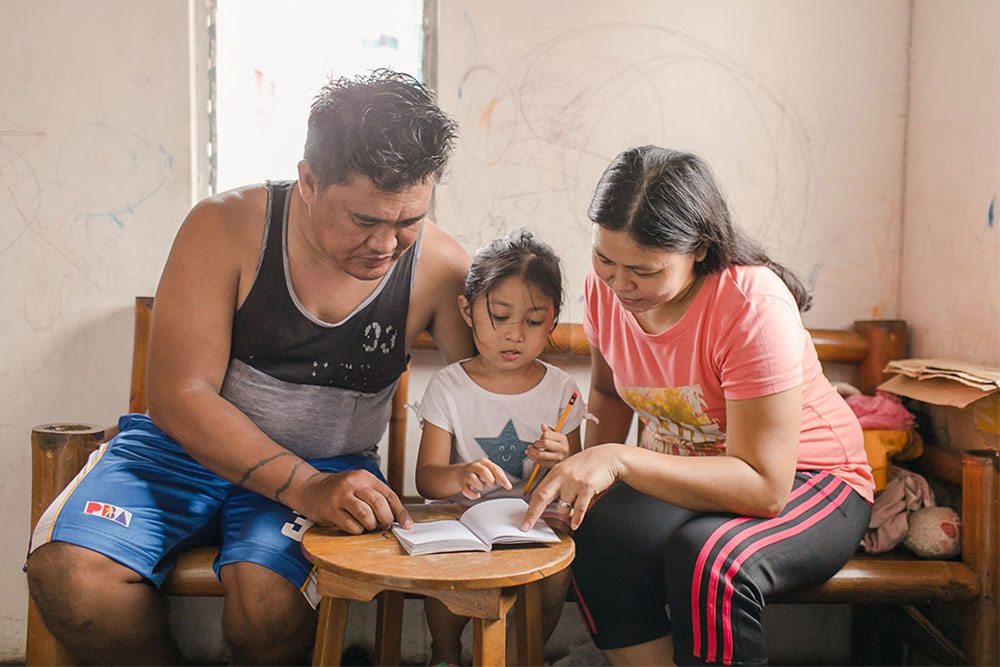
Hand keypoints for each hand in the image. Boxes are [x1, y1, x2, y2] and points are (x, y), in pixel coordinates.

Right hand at [297, 469, 411, 534]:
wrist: (310, 489)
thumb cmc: (340, 492)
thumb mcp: (359, 487)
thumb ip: (377, 498)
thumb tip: (398, 518)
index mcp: (364, 477)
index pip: (389, 495)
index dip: (400, 512)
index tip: (407, 525)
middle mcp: (353, 484)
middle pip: (379, 503)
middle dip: (386, 519)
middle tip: (384, 526)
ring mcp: (341, 496)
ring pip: (366, 515)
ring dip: (371, 525)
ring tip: (368, 526)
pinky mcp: (330, 510)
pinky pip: (351, 525)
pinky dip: (357, 530)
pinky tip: (354, 527)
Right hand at [457, 458, 511, 499]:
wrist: (459, 473)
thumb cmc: (478, 472)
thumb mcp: (488, 469)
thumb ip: (497, 474)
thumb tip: (507, 483)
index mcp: (483, 462)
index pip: (495, 469)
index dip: (503, 479)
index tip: (509, 487)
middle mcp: (474, 466)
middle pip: (484, 471)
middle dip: (491, 480)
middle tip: (493, 484)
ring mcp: (467, 475)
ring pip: (474, 480)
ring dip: (481, 486)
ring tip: (481, 486)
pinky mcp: (461, 484)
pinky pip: (467, 491)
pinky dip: (473, 495)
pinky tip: (477, 494)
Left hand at [521, 444, 624, 530]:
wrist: (607, 457)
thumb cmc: (587, 465)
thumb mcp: (567, 470)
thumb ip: (557, 484)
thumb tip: (546, 503)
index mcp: (555, 472)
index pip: (538, 492)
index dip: (530, 508)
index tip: (524, 520)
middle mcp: (562, 476)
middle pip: (542, 498)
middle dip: (532, 515)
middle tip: (526, 526)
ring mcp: (574, 482)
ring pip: (563, 507)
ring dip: (567, 512)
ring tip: (575, 504)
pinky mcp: (587, 487)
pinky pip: (579, 508)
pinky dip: (577, 518)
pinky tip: (575, 524)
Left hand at [525, 425, 570, 468]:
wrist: (570, 454)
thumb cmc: (561, 444)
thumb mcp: (557, 435)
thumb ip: (549, 431)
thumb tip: (543, 426)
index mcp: (562, 439)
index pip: (547, 435)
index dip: (542, 435)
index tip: (542, 437)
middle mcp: (561, 449)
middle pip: (545, 444)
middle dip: (537, 443)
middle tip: (535, 443)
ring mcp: (558, 458)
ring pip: (542, 455)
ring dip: (532, 452)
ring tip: (529, 449)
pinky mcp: (554, 465)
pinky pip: (541, 463)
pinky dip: (533, 458)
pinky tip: (530, 455)